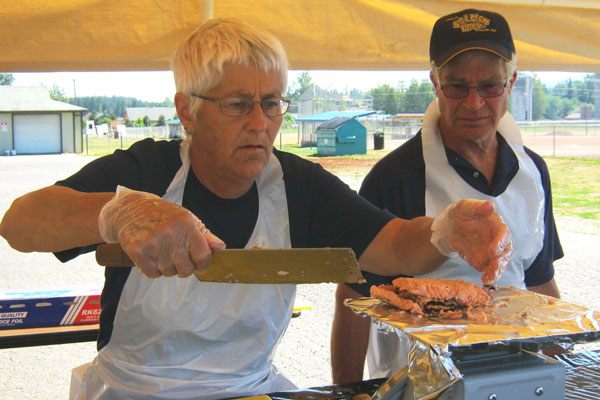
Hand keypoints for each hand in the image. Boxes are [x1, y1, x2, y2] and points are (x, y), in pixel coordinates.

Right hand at [98, 186, 225, 277]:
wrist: (131, 209)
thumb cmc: (163, 215)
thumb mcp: (188, 219)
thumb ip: (206, 236)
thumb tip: (221, 248)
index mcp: (187, 225)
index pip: (203, 257)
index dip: (202, 264)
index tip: (198, 263)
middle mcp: (172, 234)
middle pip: (186, 269)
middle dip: (184, 267)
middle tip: (176, 256)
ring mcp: (154, 244)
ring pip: (169, 273)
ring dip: (167, 267)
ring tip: (162, 251)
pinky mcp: (139, 252)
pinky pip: (153, 274)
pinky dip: (153, 269)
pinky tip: (151, 255)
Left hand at [430, 199, 511, 284]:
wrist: (450, 227)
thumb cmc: (460, 213)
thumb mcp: (465, 207)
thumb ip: (477, 207)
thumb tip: (489, 206)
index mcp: (496, 224)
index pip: (503, 234)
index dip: (499, 242)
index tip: (492, 250)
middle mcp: (497, 239)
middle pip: (505, 252)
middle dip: (501, 261)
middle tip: (494, 268)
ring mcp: (492, 252)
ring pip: (500, 263)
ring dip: (496, 271)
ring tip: (489, 278)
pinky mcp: (484, 261)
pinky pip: (489, 270)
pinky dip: (488, 276)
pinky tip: (484, 280)